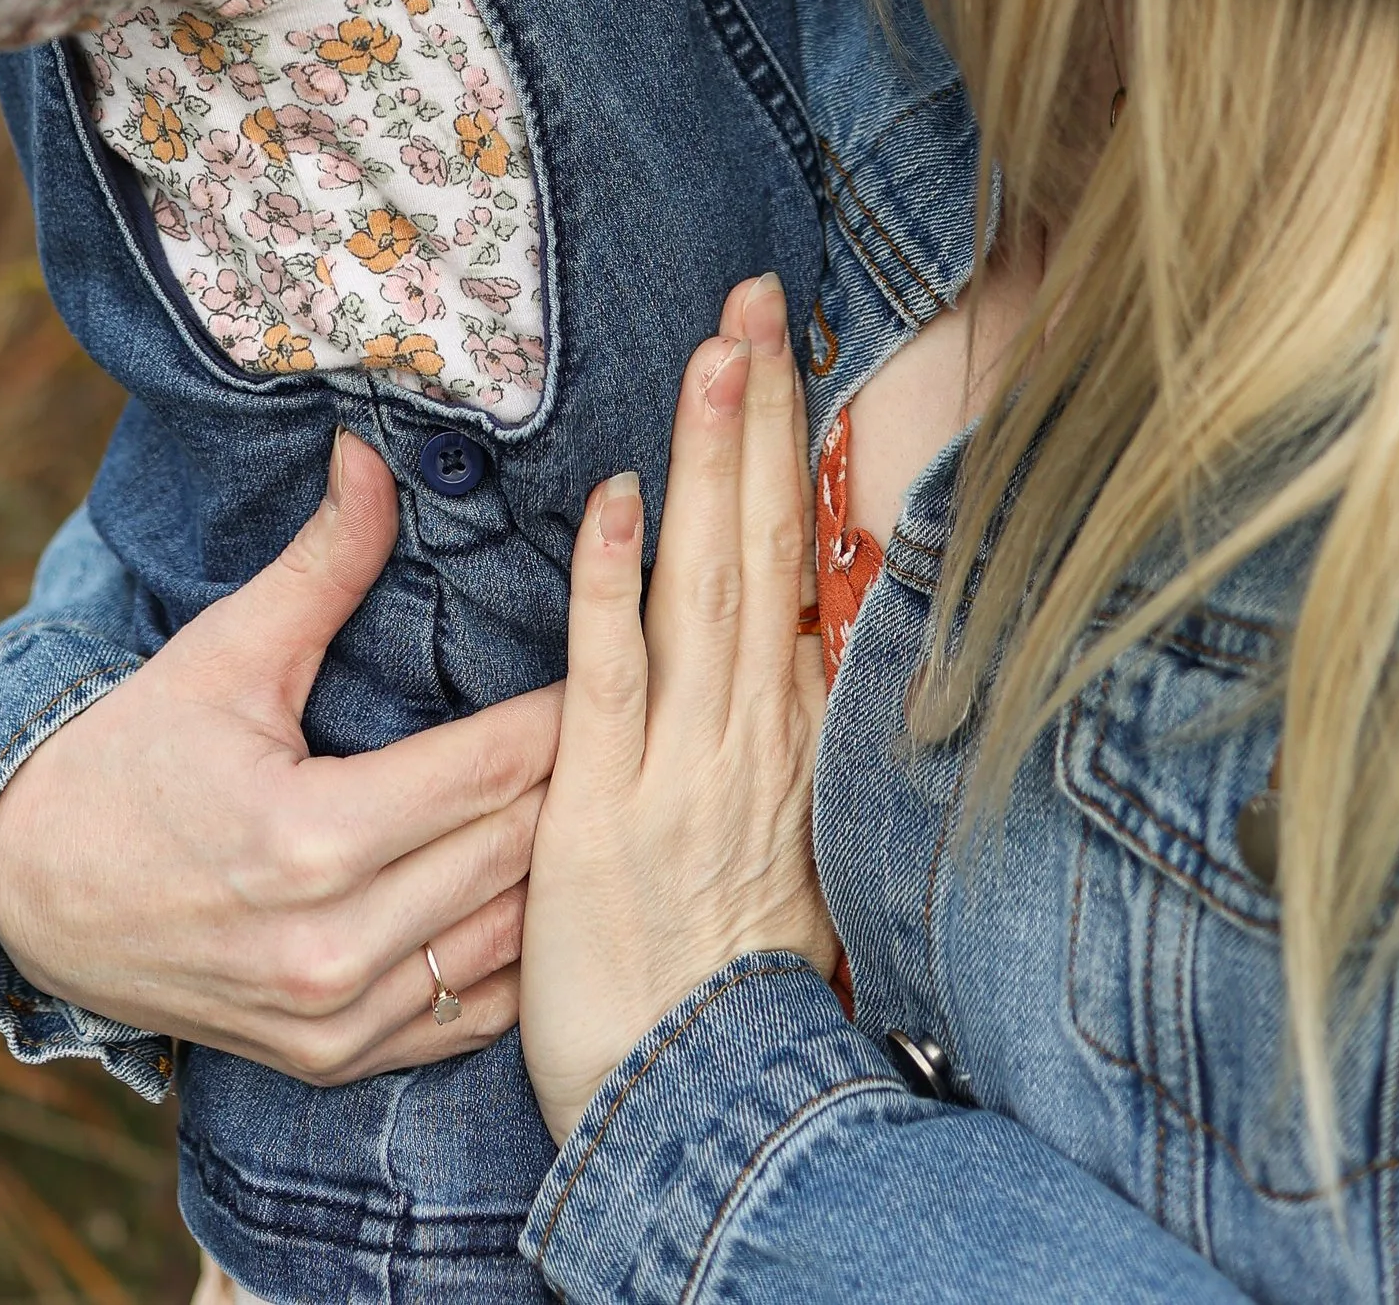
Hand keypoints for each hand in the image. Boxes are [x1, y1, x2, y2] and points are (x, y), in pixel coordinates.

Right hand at [0, 433, 559, 1081]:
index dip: (565, 711)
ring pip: (507, 941)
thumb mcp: (223, 652)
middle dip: (585, 779)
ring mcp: (337, 1019)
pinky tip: (553, 898)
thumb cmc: (134, 758)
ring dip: (563, 870)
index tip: (622, 654)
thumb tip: (373, 456)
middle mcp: (332, 946)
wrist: (40, 896)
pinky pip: (468, 1015)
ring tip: (620, 800)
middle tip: (646, 716)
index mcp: (309, 839)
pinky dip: (517, 955)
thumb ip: (320, 565)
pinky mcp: (335, 1061)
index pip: (489, 770)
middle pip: (513, 851)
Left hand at [519, 271, 833, 1143]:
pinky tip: (616, 497)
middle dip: (758, 413)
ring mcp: (686, 762)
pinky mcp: (607, 805)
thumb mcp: (780, 836)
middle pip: (758, 541)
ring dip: (709, 461)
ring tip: (714, 351)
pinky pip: (613, 672)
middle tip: (751, 296)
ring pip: (703, 580)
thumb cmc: (725, 974)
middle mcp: (754, 728)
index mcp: (788, 727)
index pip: (790, 554)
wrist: (706, 1101)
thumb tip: (788, 645)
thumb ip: (776, 730)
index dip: (783, 446)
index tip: (777, 344)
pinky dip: (617, 579)